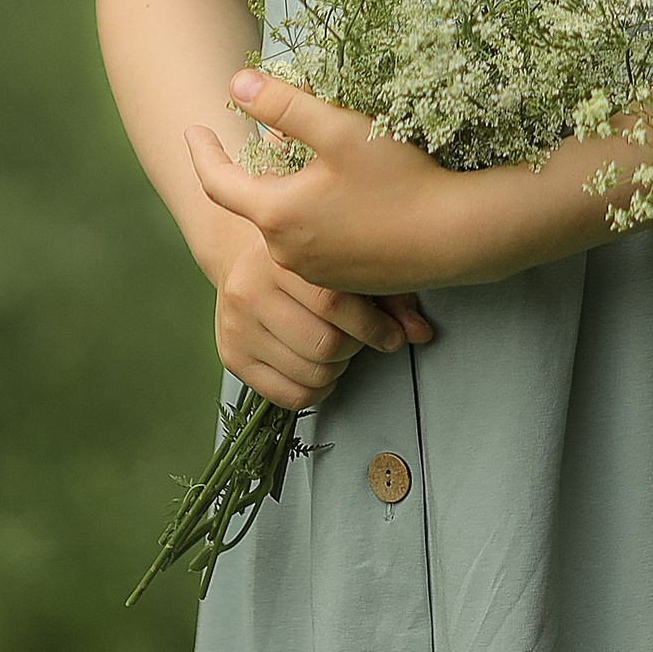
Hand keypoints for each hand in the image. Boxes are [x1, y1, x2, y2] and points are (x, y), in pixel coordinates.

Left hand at [186, 70, 473, 298]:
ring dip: (289, 192)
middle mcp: (288, 252)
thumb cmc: (400, 180)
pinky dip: (315, 216)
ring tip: (316, 160)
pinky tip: (347, 195)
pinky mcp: (344, 282)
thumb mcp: (339, 130)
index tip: (193, 129)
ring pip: (286, 222)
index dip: (202, 153)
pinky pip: (314, 243)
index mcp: (278, 214)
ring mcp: (316, 272)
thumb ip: (284, 105)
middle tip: (274, 131)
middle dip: (257, 167)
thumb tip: (235, 82)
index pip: (217, 184)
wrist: (458, 237)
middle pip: (255, 201)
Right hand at [202, 214, 433, 411]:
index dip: (373, 326)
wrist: (243, 257)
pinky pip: (291, 396)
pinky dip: (317, 389)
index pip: (333, 301)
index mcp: (277, 254)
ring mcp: (235, 325)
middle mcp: (248, 288)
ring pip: (311, 373)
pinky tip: (318, 364)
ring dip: (337, 368)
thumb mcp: (345, 260)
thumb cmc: (305, 260)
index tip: (392, 335)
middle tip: (358, 337)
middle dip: (355, 347)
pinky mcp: (231, 356)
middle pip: (324, 344)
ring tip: (336, 345)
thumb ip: (387, 293)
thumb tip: (421, 332)